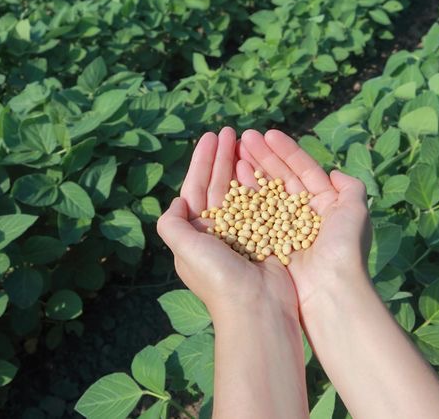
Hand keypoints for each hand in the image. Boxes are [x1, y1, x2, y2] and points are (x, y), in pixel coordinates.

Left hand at [156, 128, 296, 314]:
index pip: (196, 188)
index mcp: (196, 234)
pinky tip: (264, 165)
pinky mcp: (266, 235)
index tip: (209, 136)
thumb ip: (172, 224)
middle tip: (229, 130)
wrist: (257, 308)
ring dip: (242, 164)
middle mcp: (218, 232)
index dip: (201, 161)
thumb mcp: (184, 249)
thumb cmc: (218, 279)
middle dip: (222, 157)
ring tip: (247, 140)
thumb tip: (175, 201)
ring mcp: (243, 233)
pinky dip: (262, 183)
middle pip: (218, 184)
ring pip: (240, 189)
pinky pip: (262, 202)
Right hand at [235, 129, 372, 306]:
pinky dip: (246, 194)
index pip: (304, 171)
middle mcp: (305, 215)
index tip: (268, 134)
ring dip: (252, 170)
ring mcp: (286, 228)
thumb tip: (336, 173)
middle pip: (282, 178)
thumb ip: (351, 187)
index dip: (287, 151)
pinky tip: (234, 177)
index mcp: (327, 205)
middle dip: (265, 156)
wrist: (330, 290)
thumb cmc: (344, 248)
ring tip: (236, 151)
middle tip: (245, 137)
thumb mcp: (356, 211)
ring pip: (267, 192)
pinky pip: (256, 213)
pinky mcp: (270, 243)